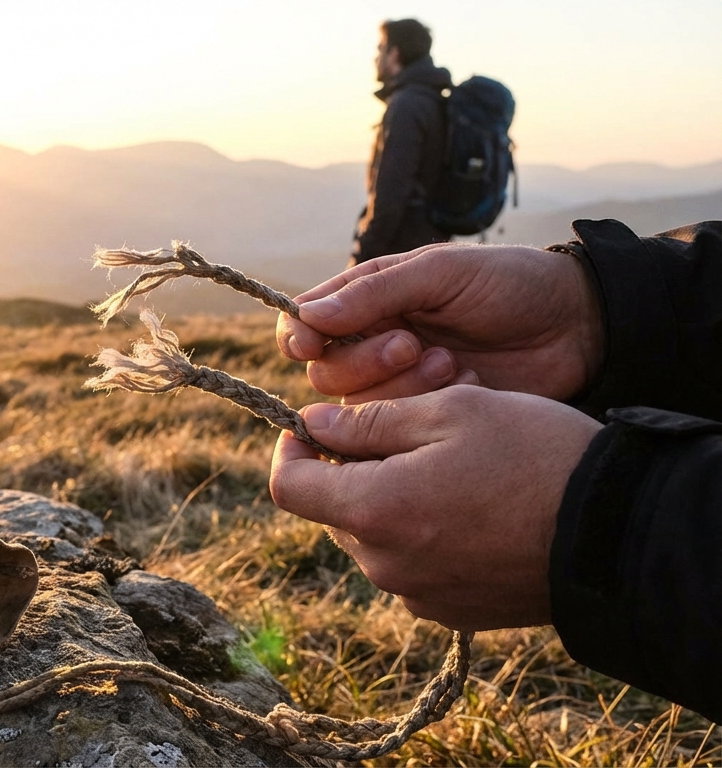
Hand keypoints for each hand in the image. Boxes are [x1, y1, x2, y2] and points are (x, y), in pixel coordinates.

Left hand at [268, 385, 601, 630]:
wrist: (616, 534)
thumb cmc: (535, 458)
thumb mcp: (451, 411)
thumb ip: (369, 420)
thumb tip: (313, 423)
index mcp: (373, 511)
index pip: (289, 487)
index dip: (291, 449)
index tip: (314, 423)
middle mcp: (384, 564)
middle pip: (333, 511)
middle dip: (349, 470)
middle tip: (401, 432)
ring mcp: (417, 594)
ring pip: (373, 537)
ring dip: (389, 501)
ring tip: (448, 467)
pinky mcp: (451, 611)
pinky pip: (411, 566)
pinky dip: (422, 534)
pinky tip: (470, 509)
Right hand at [276, 244, 603, 403]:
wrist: (577, 326)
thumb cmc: (510, 284)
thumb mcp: (441, 273)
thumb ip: (373, 293)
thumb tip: (306, 317)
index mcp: (369, 300)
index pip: (305, 321)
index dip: (298, 335)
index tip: (309, 344)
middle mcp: (374, 342)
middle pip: (324, 370)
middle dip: (363, 360)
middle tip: (412, 344)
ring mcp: (400, 385)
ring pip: (357, 405)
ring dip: (400, 385)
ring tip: (450, 362)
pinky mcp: (428, 418)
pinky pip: (399, 427)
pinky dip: (428, 405)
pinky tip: (468, 382)